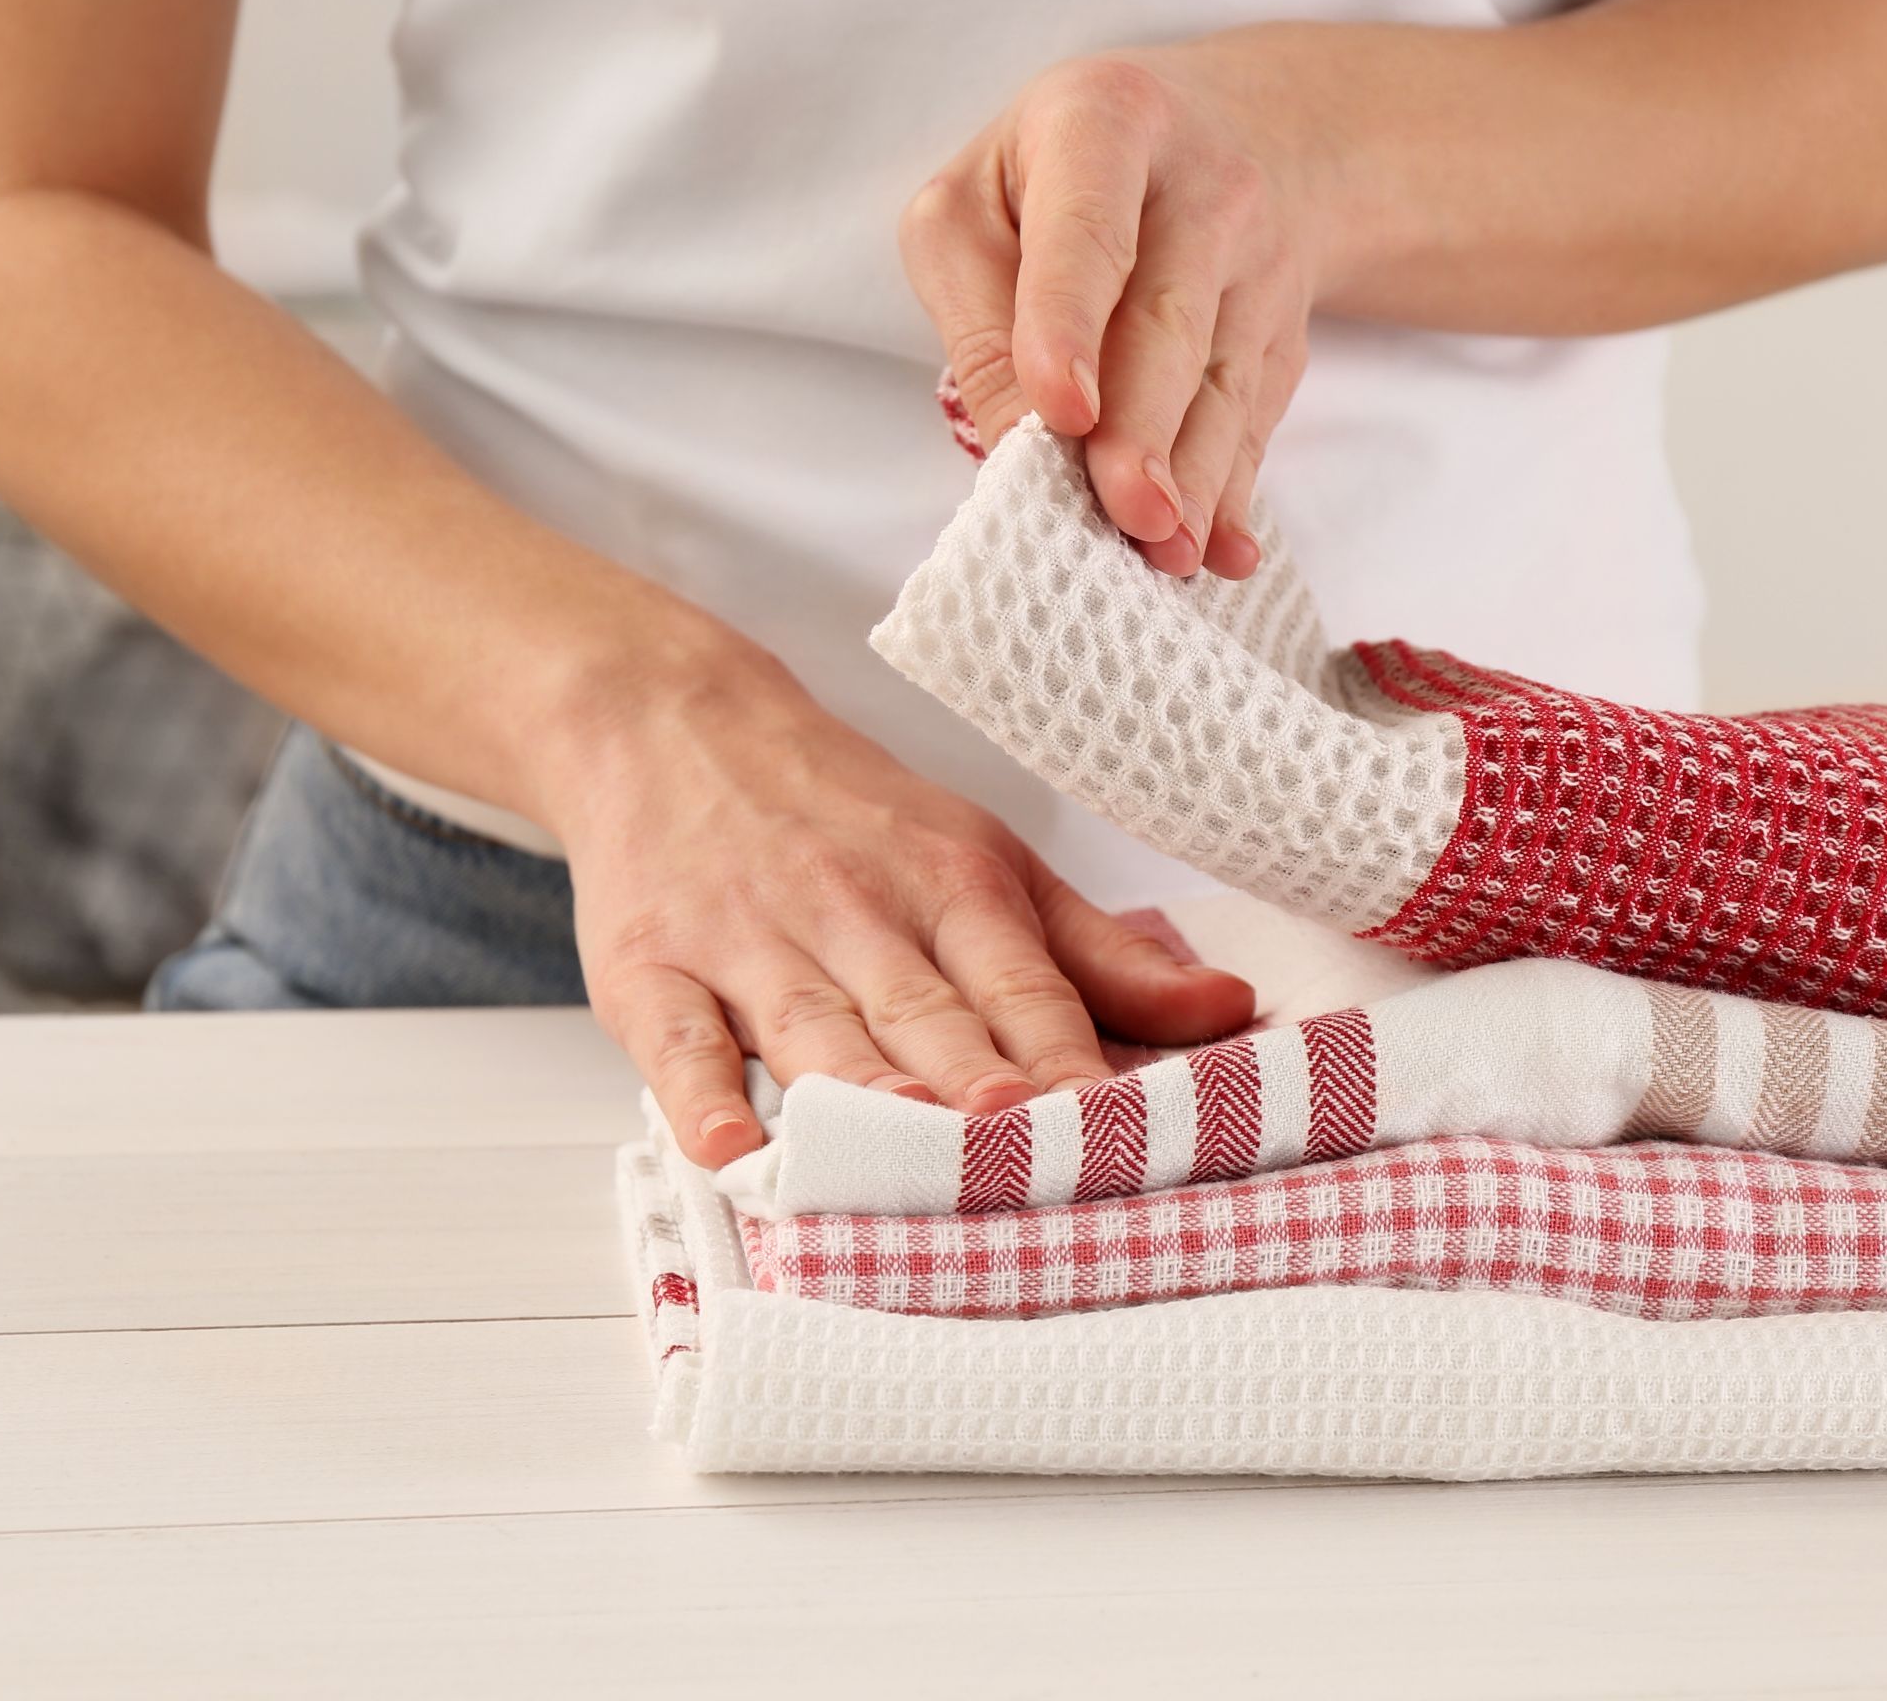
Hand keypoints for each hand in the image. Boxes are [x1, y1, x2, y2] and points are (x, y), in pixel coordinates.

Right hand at [545, 642, 1256, 1168]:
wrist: (675, 724)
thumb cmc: (852, 820)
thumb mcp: (990, 863)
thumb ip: (1103, 955)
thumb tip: (1233, 1012)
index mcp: (956, 886)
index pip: (1028, 990)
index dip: (1073, 1066)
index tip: (1125, 1142)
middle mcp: (859, 912)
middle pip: (931, 1018)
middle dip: (982, 1090)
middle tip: (1032, 1161)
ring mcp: (751, 942)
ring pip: (817, 1030)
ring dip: (867, 1094)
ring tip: (909, 1163)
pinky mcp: (653, 970)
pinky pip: (679, 1041)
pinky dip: (700, 1098)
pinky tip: (733, 1155)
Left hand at [900, 41, 1327, 579]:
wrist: (1229, 133)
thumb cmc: (1057, 176)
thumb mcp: (981, 200)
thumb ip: (978, 312)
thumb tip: (1011, 444)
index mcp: (1103, 122)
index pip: (1087, 229)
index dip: (1070, 319)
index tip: (1063, 410)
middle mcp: (1202, 185)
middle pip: (1168, 321)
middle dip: (1142, 426)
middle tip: (1124, 509)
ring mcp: (1259, 261)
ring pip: (1222, 383)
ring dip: (1191, 477)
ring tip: (1162, 551)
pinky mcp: (1285, 331)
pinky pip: (1255, 419)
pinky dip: (1234, 490)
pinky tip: (1222, 549)